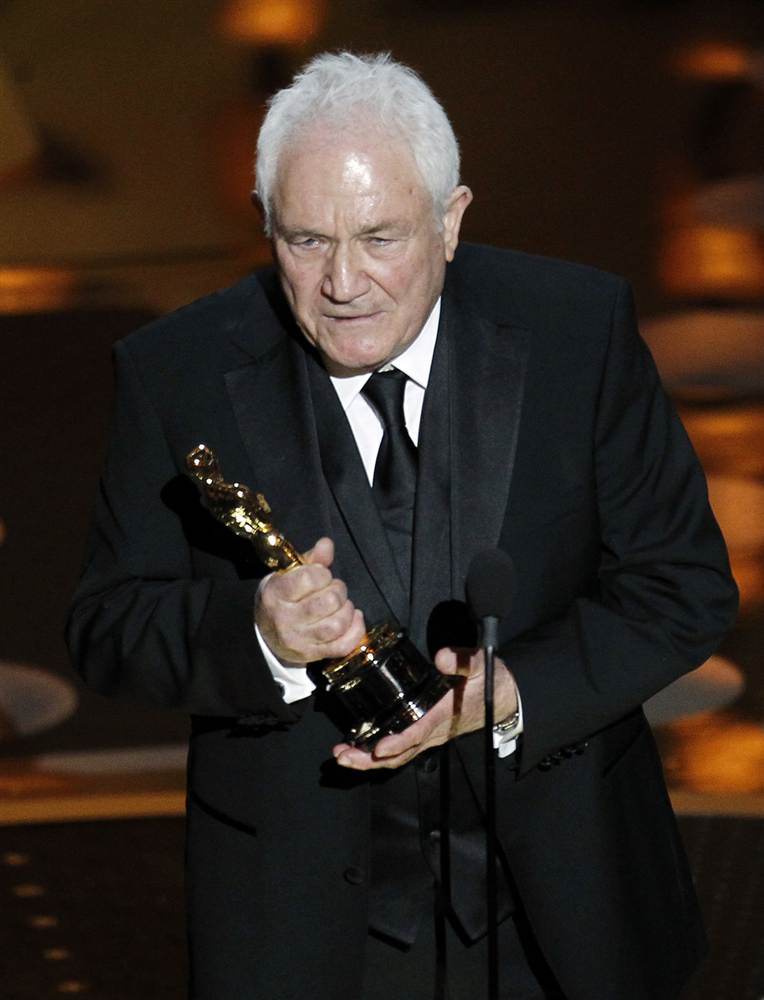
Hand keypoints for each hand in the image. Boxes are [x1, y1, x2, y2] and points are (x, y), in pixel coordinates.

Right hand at [255, 537, 365, 662]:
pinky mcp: (312, 655)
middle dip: (339, 590)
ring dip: (347, 610)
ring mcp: (299, 640)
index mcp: (275, 594)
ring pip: (337, 624)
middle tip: (334, 589)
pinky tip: (353, 618)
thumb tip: (327, 544)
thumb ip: (310, 560)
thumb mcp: (287, 575)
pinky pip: (343, 645)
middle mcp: (284, 619)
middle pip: (329, 602)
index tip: (321, 575)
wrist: (266, 635)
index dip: (323, 573)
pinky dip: (356, 630)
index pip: (309, 579)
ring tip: (341, 605)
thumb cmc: (281, 598)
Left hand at [332, 647, 517, 769]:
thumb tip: (441, 657)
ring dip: (369, 760)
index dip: (397, 742)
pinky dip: (379, 754)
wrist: (506, 700)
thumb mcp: (481, 666)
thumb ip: (463, 661)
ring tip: (343, 755)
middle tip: (343, 756)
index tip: (378, 748)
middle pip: (401, 753)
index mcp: (444, 715)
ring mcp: (430, 736)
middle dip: (370, 760)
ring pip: (398, 756)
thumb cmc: (492, 683)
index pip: (417, 732)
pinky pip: (402, 749)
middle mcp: (434, 732)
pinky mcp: (427, 734)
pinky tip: (360, 748)